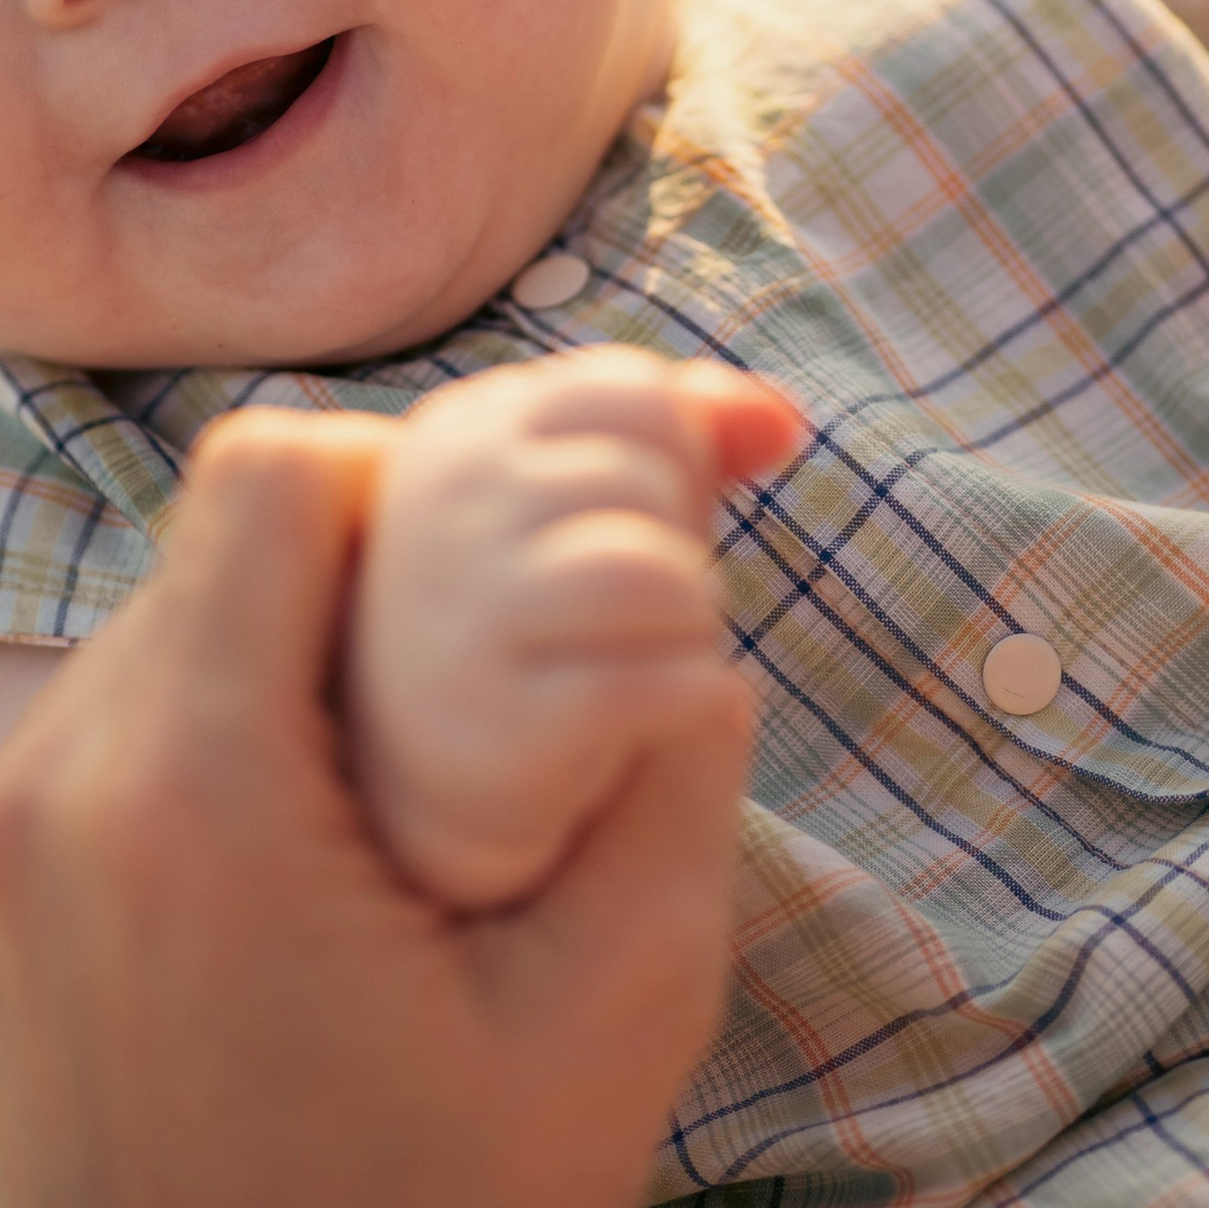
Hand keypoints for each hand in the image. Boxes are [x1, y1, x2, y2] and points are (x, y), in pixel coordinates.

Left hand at [0, 404, 755, 1207]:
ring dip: (273, 651)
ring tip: (396, 770)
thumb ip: (668, 774)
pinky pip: (83, 746)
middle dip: (356, 556)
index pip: (274, 473)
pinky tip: (292, 856)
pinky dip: (193, 745)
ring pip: (144, 639)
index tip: (502, 551)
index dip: (408, 466)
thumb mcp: (620, 1009)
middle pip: (209, 547)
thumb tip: (685, 620)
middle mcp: (47, 794)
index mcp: (199, 791)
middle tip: (481, 645)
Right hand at [350, 347, 801, 909]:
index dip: (673, 472)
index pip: (640, 396)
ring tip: (620, 682)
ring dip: (684, 638)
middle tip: (603, 632)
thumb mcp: (591, 506)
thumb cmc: (526, 634)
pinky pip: (676, 682)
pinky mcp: (500, 730)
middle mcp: (443, 507)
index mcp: (463, 433)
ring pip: (667, 580)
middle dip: (677, 560)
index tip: (617, 544)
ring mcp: (459, 616)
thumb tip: (782, 421)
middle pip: (662, 484)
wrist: (426, 811)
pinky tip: (621, 741)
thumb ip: (683, 437)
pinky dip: (684, 708)